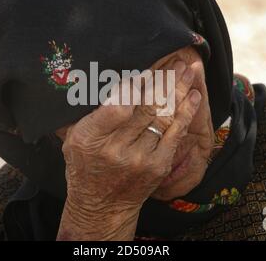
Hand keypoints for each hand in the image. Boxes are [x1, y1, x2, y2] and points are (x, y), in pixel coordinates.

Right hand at [57, 59, 201, 239]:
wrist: (101, 206)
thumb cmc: (84, 166)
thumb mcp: (72, 139)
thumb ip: (84, 112)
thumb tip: (94, 78)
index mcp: (90, 137)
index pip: (119, 105)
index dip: (136, 85)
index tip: (148, 69)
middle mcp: (116, 148)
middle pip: (146, 107)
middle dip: (165, 80)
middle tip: (178, 61)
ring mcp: (140, 158)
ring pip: (164, 116)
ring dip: (179, 91)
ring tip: (189, 70)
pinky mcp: (158, 165)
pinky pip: (175, 133)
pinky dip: (186, 112)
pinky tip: (193, 95)